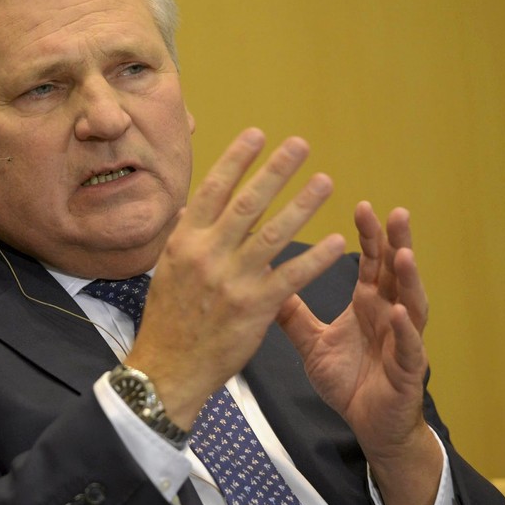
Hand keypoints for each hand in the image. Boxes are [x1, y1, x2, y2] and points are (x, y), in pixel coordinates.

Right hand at [124, 128, 345, 428]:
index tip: (259, 134)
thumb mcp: (166, 271)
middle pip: (247, 202)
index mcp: (185, 241)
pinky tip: (337, 243)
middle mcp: (207, 254)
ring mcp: (232, 280)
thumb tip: (189, 208)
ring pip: (273, 233)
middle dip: (276, 170)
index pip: (213, 189)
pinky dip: (316, 259)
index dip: (237, 159)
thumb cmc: (167, 320)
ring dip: (302, 205)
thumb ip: (184, 238)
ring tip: (325, 182)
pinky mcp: (254, 308)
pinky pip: (291, 276)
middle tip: (301, 145)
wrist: (168, 369)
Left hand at [278, 201, 440, 504]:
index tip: (363, 204)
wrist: (369, 427)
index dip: (370, 235)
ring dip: (409, 278)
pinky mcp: (408, 370)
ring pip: (411, 303)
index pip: (372, 262)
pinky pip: (408, 346)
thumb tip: (267, 282)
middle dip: (397, 242)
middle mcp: (390, 315)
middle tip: (396, 212)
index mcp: (369, 304)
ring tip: (404, 253)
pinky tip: (397, 312)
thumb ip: (293, 313)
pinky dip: (404, 329)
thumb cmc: (349, 381)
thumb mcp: (312, 343)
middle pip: (397, 272)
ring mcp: (403, 340)